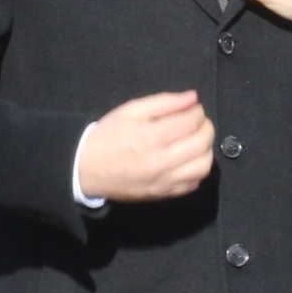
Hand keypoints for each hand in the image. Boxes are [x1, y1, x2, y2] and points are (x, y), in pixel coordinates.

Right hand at [76, 92, 214, 202]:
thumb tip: (193, 98)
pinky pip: (194, 184)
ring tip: (195, 141)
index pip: (190, 122)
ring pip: (203, 166)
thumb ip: (164, 102)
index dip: (197, 111)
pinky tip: (188, 160)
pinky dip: (197, 170)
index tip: (193, 108)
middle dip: (206, 128)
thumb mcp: (130, 111)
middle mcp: (161, 162)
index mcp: (150, 137)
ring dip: (206, 150)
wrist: (86, 169)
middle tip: (198, 123)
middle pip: (201, 143)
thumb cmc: (108, 136)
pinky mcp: (164, 194)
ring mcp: (164, 182)